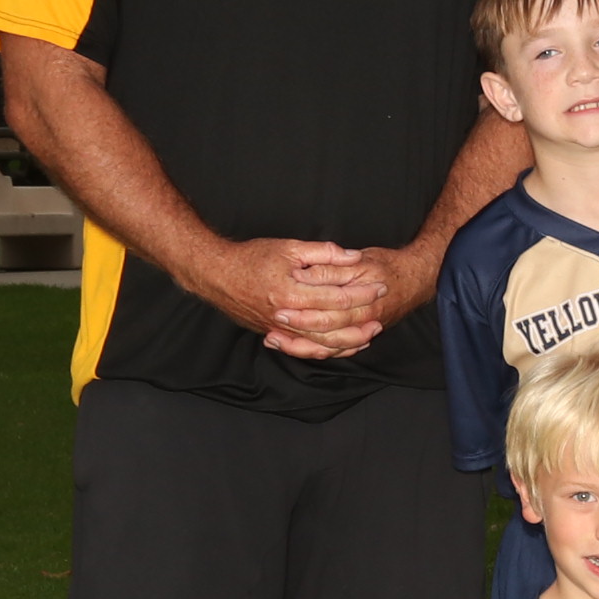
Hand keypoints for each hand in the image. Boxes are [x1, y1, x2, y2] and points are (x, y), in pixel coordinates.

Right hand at [175, 238, 397, 357]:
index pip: (336, 297)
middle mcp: (287, 316)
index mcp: (291, 293)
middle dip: (361, 318)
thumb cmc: (250, 258)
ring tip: (370, 334)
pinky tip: (343, 346)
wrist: (215, 274)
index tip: (380, 286)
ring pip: (322, 344)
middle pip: (333, 325)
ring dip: (349, 341)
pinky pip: (306, 349)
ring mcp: (280, 329)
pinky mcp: (275, 334)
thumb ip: (322, 253)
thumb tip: (352, 257)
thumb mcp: (287, 248)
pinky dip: (327, 350)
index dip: (362, 293)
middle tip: (382, 311)